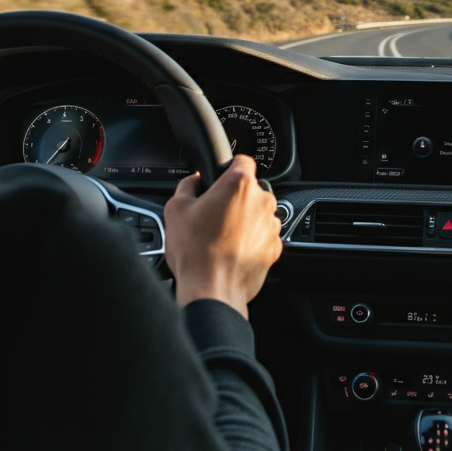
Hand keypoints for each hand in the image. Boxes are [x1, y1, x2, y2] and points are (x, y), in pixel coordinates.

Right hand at [164, 155, 281, 316]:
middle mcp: (261, 201)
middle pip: (250, 189)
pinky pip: (263, 235)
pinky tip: (232, 250)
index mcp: (239, 185)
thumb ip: (187, 186)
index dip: (229, 168)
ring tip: (221, 236)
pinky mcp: (275, 246)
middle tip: (213, 214)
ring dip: (244, 219)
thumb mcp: (176, 209)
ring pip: (258, 213)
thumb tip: (194, 181)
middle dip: (234, 198)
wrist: (212, 289)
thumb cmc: (195, 251)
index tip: (221, 178)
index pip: (242, 161)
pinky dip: (251, 240)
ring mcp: (271, 225)